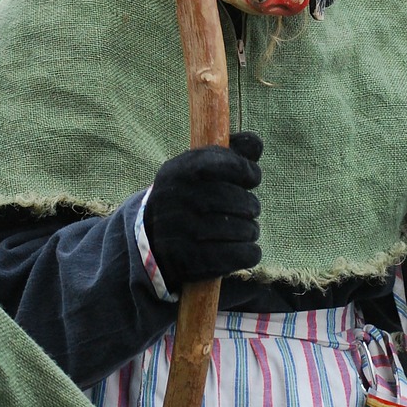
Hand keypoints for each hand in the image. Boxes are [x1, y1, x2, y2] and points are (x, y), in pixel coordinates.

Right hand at [144, 131, 262, 292]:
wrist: (150, 238)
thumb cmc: (187, 195)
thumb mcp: (198, 167)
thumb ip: (230, 152)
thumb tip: (256, 143)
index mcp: (180, 170)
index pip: (229, 165)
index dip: (247, 171)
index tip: (251, 178)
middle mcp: (178, 199)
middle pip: (240, 200)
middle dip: (251, 205)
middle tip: (248, 208)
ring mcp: (182, 232)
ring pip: (244, 229)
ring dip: (250, 229)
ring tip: (243, 228)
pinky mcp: (190, 262)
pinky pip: (240, 255)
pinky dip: (250, 252)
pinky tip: (244, 247)